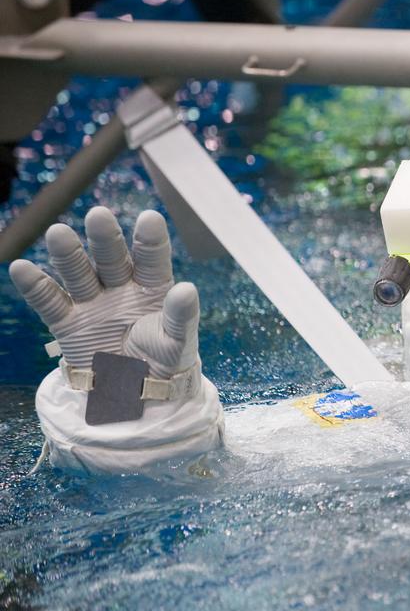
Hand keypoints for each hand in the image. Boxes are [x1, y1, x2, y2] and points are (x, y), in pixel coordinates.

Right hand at [9, 206, 200, 379]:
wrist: (134, 394)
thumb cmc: (163, 361)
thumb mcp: (177, 342)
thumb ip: (181, 317)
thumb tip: (187, 289)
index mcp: (152, 288)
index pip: (152, 261)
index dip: (150, 240)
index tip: (150, 218)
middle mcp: (121, 288)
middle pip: (113, 259)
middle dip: (105, 239)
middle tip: (99, 216)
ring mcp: (92, 302)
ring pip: (79, 273)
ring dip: (68, 254)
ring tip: (58, 233)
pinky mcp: (67, 322)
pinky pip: (50, 302)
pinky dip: (35, 286)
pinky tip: (21, 267)